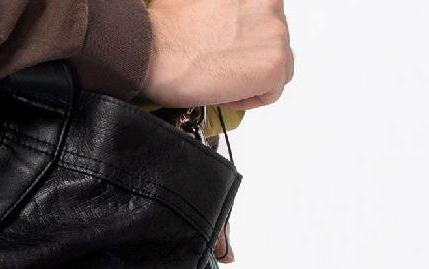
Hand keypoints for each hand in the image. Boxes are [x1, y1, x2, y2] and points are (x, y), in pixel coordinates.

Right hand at [142, 0, 294, 109]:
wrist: (152, 52)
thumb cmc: (165, 29)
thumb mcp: (199, 1)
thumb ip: (228, 7)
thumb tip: (227, 22)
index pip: (266, 18)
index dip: (245, 38)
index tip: (226, 48)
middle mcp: (271, 4)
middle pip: (274, 42)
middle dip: (250, 57)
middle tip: (219, 64)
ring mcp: (276, 33)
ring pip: (277, 67)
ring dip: (250, 77)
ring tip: (218, 77)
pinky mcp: (273, 64)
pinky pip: (271, 92)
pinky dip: (247, 98)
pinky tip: (221, 89)